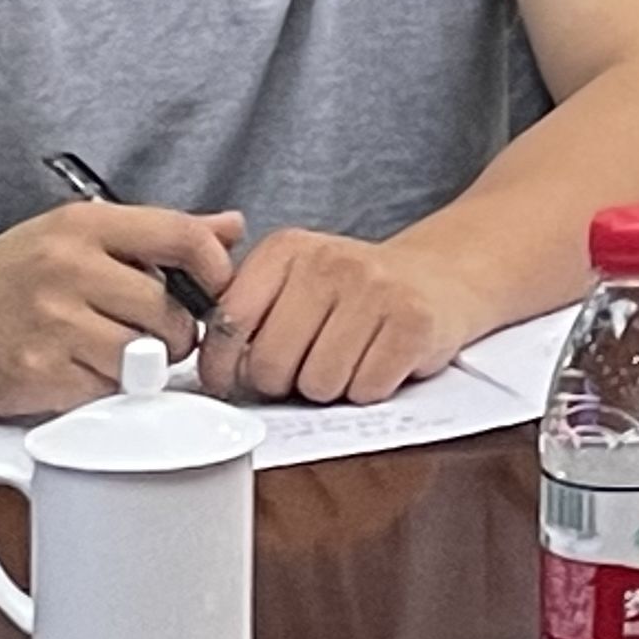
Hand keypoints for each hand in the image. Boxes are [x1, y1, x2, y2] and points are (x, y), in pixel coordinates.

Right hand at [0, 202, 239, 419]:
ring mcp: (52, 324)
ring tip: (119, 353)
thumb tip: (232, 227)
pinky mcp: (37, 374)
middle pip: (166, 310)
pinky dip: (103, 389)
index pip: (182, 238)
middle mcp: (69, 269)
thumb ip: (160, 231)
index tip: (216, 288)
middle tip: (159, 335)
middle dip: (175, 331)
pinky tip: (81, 371)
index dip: (215, 268)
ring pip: (140, 355)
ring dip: (142, 364)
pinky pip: (103, 390)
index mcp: (85, 226)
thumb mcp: (78, 231)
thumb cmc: (7, 273)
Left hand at [204, 229, 481, 406]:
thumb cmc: (352, 294)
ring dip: (331, 388)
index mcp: (287, 249)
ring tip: (349, 358)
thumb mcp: (292, 282)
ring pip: (318, 384)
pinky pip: (366, 389)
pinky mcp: (414, 321)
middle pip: (269, 366)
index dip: (222, 367)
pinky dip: (371, 389)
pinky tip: (380, 360)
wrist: (440, 277)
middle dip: (285, 382)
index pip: (227, 324)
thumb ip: (241, 310)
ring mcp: (377, 289)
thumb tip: (198, 362)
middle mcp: (331, 261)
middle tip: (308, 364)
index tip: (231, 377)